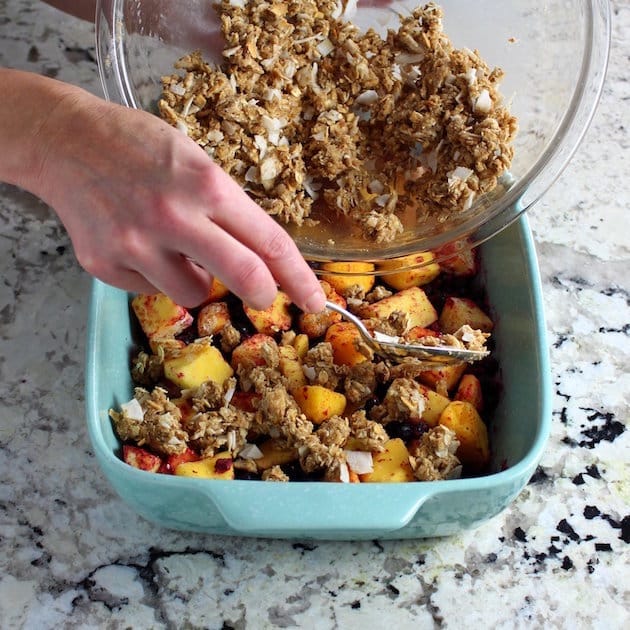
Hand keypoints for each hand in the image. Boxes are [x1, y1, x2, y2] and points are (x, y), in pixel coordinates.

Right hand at [33, 86, 325, 312]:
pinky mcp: (106, 265)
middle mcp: (175, 218)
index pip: (269, 242)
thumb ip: (227, 210)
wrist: (65, 142)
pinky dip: (156, 276)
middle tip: (263, 297)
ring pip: (194, 295)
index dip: (299, 277)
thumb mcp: (196, 161)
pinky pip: (152, 291)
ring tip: (174, 248)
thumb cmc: (139, 146)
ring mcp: (137, 245)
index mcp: (208, 186)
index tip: (316, 299)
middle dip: (263, 295)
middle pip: (244, 278)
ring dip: (197, 280)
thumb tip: (255, 260)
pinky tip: (140, 245)